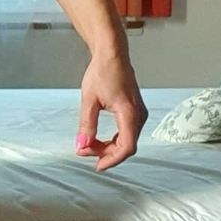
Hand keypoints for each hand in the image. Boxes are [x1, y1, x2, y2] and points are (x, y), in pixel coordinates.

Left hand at [76, 51, 148, 172]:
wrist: (112, 55)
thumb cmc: (102, 72)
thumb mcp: (89, 99)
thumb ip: (86, 125)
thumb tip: (81, 145)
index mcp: (129, 113)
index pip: (126, 147)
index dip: (111, 160)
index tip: (97, 166)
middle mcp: (139, 115)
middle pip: (127, 146)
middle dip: (106, 153)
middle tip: (84, 151)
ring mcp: (139, 114)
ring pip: (127, 140)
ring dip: (109, 147)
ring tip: (89, 145)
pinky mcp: (136, 112)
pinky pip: (127, 133)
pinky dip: (114, 140)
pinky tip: (100, 140)